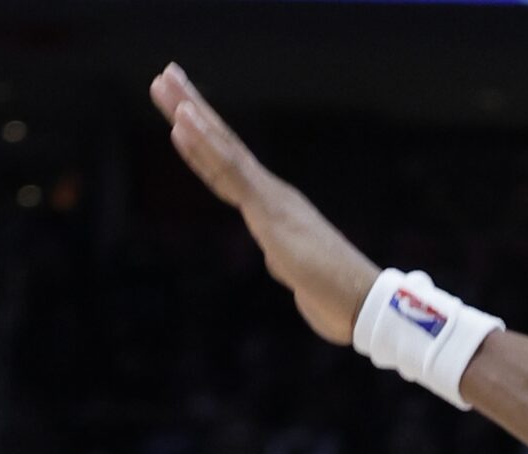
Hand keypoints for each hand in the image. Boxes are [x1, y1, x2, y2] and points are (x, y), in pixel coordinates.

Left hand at [148, 63, 379, 344]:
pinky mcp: (268, 209)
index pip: (230, 167)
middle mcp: (271, 194)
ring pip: (222, 149)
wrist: (363, 304)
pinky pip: (230, 171)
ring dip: (190, 115)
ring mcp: (269, 198)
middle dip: (192, 109)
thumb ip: (285, 262)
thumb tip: (277, 260)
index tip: (181, 112)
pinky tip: (182, 123)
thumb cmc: (337, 297)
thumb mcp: (299, 276)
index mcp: (274, 208)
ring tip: (165, 82)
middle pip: (223, 146)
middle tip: (165, 76)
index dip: (204, 139)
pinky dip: (205, 144)